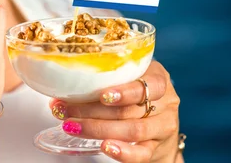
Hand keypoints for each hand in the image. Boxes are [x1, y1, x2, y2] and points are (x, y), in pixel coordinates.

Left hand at [49, 61, 181, 161]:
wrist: (161, 128)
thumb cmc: (139, 95)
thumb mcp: (132, 78)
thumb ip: (110, 76)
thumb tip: (64, 79)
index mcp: (159, 77)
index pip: (147, 84)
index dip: (125, 92)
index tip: (101, 95)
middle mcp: (166, 102)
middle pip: (130, 109)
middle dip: (92, 110)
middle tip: (64, 109)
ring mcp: (163, 127)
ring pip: (133, 130)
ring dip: (97, 129)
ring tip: (72, 126)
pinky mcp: (156, 149)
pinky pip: (141, 154)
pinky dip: (121, 151)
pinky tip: (104, 147)